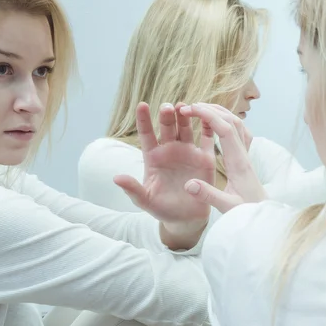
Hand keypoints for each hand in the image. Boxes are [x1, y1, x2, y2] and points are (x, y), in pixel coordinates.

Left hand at [114, 102, 215, 248]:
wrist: (186, 219)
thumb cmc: (162, 209)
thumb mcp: (145, 200)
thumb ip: (133, 189)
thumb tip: (116, 178)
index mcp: (154, 157)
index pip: (147, 134)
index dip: (144, 119)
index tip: (142, 105)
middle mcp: (170, 150)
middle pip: (167, 127)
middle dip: (167, 115)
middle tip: (167, 107)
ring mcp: (188, 152)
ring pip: (186, 128)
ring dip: (185, 116)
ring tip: (184, 107)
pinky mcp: (205, 158)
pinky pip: (207, 139)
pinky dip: (208, 127)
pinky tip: (208, 116)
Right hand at [179, 103, 265, 213]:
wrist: (264, 214)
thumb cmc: (247, 211)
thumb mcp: (227, 206)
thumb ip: (208, 195)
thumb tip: (189, 184)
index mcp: (238, 162)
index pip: (225, 130)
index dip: (209, 115)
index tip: (191, 109)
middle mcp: (244, 154)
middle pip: (232, 121)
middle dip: (211, 109)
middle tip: (189, 107)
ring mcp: (246, 155)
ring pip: (237, 124)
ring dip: (219, 113)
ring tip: (199, 110)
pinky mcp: (245, 159)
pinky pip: (239, 133)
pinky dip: (226, 122)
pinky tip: (217, 124)